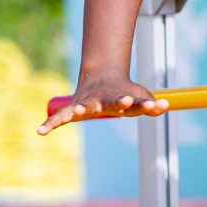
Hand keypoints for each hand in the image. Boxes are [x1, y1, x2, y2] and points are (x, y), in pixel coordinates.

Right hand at [37, 72, 168, 133]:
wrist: (101, 75)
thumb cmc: (124, 91)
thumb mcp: (141, 97)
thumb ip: (152, 105)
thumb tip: (166, 106)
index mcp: (123, 96)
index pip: (136, 100)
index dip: (144, 102)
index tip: (151, 104)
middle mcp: (105, 99)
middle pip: (112, 100)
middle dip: (119, 101)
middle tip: (124, 102)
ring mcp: (88, 103)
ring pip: (84, 107)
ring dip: (81, 110)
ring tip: (75, 114)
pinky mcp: (73, 109)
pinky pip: (60, 117)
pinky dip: (51, 123)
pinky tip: (40, 132)